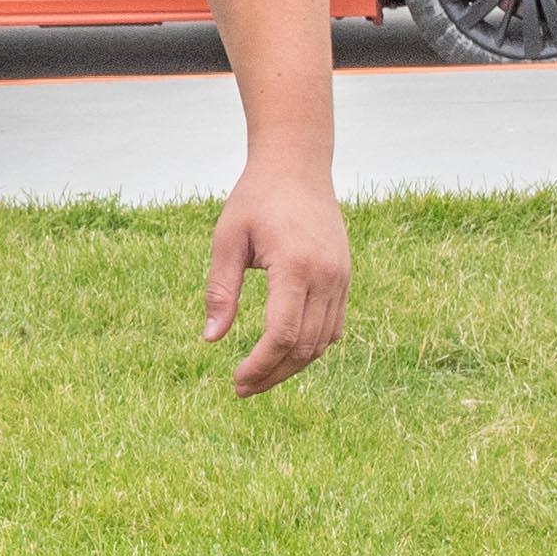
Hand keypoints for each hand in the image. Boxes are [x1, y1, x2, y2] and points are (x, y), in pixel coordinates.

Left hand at [205, 160, 348, 395]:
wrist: (297, 167)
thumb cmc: (255, 199)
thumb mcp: (227, 239)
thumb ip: (221, 290)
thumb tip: (210, 340)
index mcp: (296, 266)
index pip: (282, 333)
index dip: (260, 364)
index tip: (236, 380)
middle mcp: (327, 277)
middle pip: (305, 346)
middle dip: (273, 374)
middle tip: (242, 389)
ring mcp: (342, 279)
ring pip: (323, 342)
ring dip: (292, 366)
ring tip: (259, 378)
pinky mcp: (346, 279)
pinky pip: (333, 327)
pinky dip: (311, 347)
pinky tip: (284, 355)